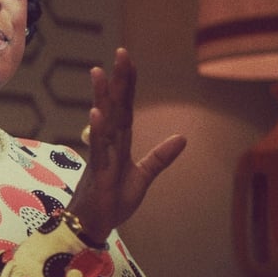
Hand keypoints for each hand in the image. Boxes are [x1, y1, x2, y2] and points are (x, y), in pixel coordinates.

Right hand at [64, 48, 186, 242]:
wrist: (95, 224)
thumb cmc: (113, 201)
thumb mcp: (143, 177)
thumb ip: (160, 157)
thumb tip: (182, 137)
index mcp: (120, 143)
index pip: (126, 107)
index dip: (128, 84)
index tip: (127, 60)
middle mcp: (109, 143)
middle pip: (115, 106)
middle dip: (118, 80)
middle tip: (120, 52)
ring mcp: (101, 155)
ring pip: (104, 121)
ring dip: (101, 97)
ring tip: (99, 72)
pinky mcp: (98, 170)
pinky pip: (98, 146)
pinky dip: (98, 129)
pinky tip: (96, 112)